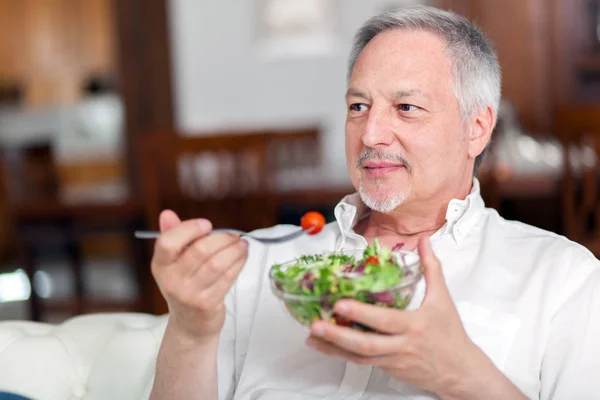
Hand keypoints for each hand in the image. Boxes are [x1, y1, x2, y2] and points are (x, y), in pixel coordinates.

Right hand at [151, 210, 248, 343]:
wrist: (190, 324)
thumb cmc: (186, 285)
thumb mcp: (174, 262)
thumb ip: (173, 236)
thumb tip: (167, 213)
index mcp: (160, 265)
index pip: (168, 242)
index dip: (189, 229)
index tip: (207, 225)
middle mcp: (171, 280)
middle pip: (199, 250)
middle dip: (222, 238)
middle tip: (234, 235)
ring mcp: (189, 294)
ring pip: (217, 263)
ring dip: (234, 250)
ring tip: (242, 244)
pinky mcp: (207, 304)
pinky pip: (227, 277)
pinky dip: (238, 263)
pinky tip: (242, 257)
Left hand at [305, 237, 523, 398]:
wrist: (460, 371)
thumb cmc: (450, 334)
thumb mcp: (443, 299)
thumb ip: (431, 268)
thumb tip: (424, 242)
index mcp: (414, 325)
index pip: (385, 321)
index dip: (361, 314)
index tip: (340, 305)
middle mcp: (401, 345)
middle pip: (366, 344)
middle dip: (338, 336)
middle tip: (316, 325)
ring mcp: (392, 360)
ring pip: (359, 357)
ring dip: (333, 348)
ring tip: (312, 338)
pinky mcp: (388, 368)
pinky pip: (362, 362)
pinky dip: (342, 355)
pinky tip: (326, 346)